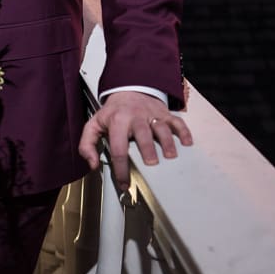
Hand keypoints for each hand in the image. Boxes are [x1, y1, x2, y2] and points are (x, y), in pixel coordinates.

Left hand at [78, 91, 192, 188]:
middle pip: (143, 134)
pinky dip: (183, 131)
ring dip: (167, 142)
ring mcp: (152, 115)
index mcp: (117, 122)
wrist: (128, 89)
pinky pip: (176, 121)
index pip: (118, 147)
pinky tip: (187, 142)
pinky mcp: (164, 113)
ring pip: (161, 127)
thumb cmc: (113, 113)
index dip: (121, 168)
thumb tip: (93, 164)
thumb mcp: (94, 125)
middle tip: (152, 165)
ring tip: (171, 156)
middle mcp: (136, 117)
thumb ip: (87, 145)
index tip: (124, 183)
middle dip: (148, 149)